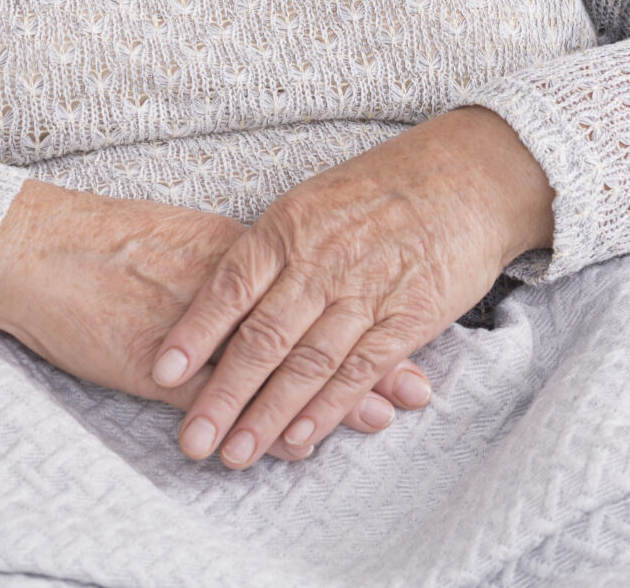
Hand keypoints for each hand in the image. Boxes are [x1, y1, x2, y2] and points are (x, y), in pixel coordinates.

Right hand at [0, 183, 429, 455]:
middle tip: (416, 388)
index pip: (318, 284)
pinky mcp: (163, 361)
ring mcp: (199, 326)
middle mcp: (230, 286)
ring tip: (377, 420)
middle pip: (313, 324)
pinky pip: (227, 396)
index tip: (411, 332)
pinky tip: (291, 443)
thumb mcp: (185, 239)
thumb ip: (236, 262)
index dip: (366, 311)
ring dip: (328, 396)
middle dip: (367, 359)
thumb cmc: (107, 243)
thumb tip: (281, 277)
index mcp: (238, 249)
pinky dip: (262, 418)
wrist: (41, 248)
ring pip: (278, 363)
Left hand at [151, 108, 553, 468]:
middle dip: (223, 394)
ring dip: (269, 414)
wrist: (468, 177)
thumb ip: (271, 250)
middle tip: (193, 438)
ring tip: (236, 453)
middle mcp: (322, 260)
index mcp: (290, 226)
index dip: (194, 332)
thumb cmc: (382, 188)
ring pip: (308, 362)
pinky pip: (360, 369)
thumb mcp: (313, 200)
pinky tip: (300, 437)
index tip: (162, 373)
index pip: (230, 286)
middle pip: (263, 337)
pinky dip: (329, 407)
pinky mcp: (408, 316)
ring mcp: (366, 290)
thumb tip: (220, 296)